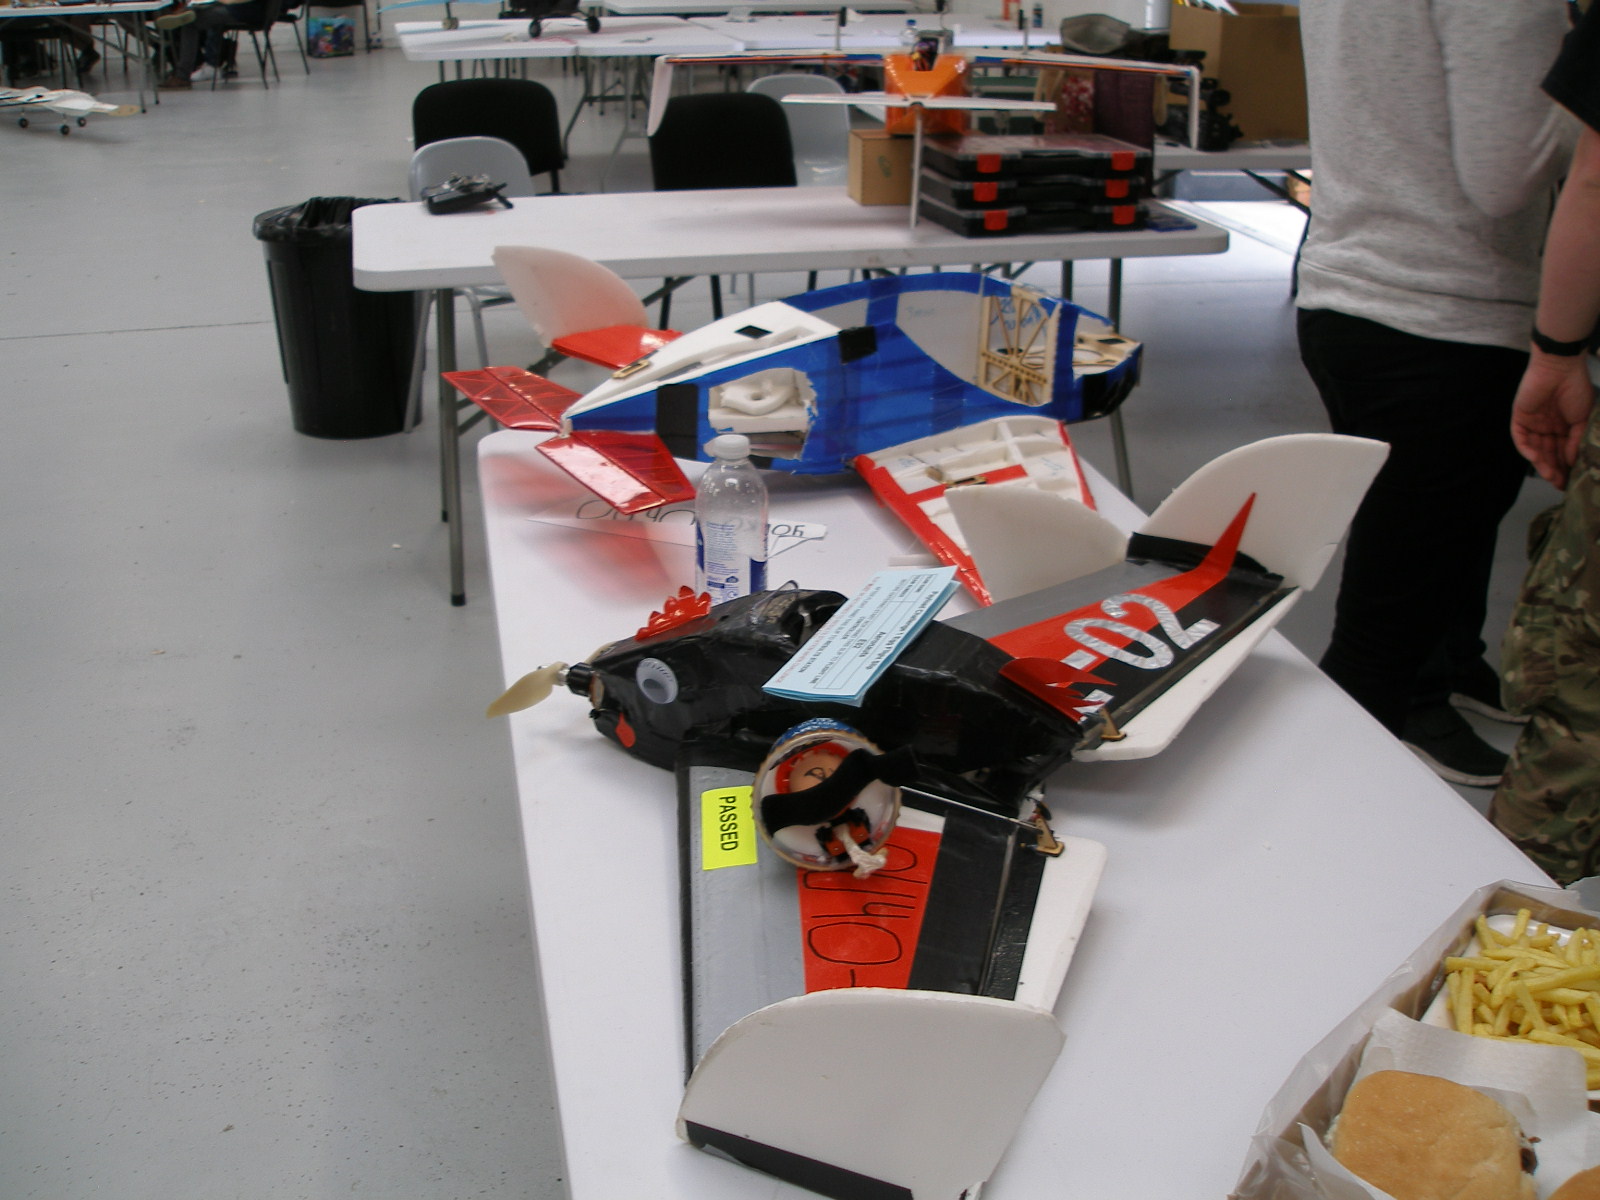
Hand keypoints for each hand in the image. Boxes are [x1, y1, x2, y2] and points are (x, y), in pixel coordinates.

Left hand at [1510, 351, 1594, 489]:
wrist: (1560, 368)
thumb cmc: (1575, 389)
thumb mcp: (1583, 418)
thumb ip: (1576, 440)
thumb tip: (1573, 461)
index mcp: (1563, 426)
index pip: (1563, 451)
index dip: (1567, 466)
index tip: (1572, 481)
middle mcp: (1547, 427)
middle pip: (1548, 453)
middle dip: (1554, 469)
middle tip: (1560, 484)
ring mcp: (1533, 424)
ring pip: (1535, 450)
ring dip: (1541, 464)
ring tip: (1551, 477)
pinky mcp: (1519, 419)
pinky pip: (1520, 439)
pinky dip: (1527, 450)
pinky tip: (1535, 459)